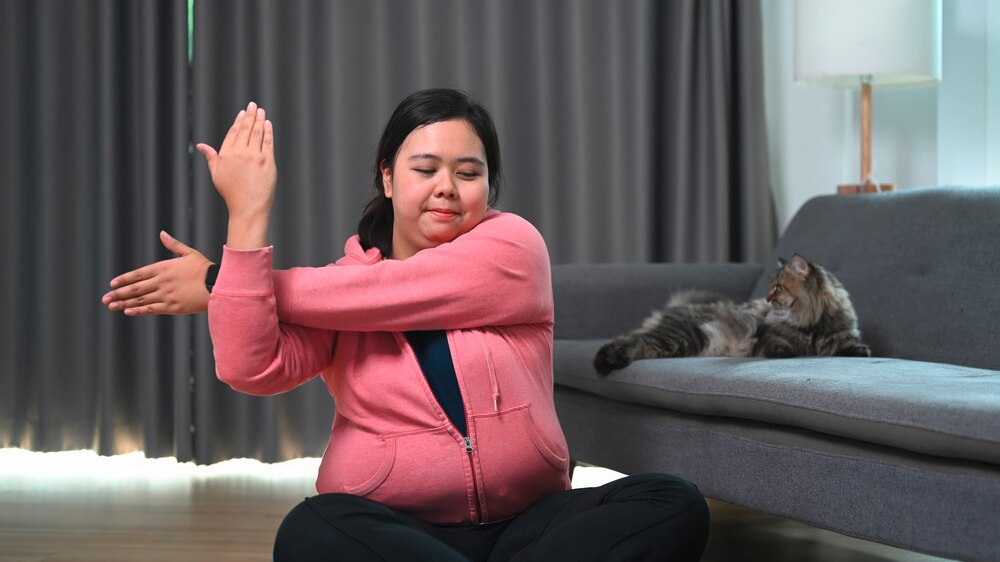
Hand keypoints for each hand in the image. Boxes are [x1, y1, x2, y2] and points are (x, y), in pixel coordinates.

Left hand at [102, 231, 212, 315]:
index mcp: (164, 267)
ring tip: (111, 306)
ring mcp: (166, 295)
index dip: (124, 279)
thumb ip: (173, 245)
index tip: (112, 284)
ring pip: (140, 299)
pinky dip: (138, 310)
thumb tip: (162, 233)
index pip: (138, 274)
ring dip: (124, 302)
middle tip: (105, 298)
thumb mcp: (189, 253)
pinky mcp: (172, 306)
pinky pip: (151, 309)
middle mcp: (161, 281)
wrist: (217, 284)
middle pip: (135, 288)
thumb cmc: (204, 268)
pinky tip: (128, 311)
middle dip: (118, 293)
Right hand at [196, 101, 275, 222]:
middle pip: (246, 129)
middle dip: (250, 115)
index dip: (238, 121)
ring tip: (261, 110)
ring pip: (258, 132)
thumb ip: (211, 157)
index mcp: (226, 155)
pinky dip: (268, 131)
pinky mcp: (268, 161)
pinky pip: (268, 142)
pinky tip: (267, 123)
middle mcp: (240, 153)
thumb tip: (200, 145)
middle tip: (253, 105)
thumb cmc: (232, 193)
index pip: (233, 132)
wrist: (248, 208)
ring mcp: (255, 156)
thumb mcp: (217, 174)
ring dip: (259, 119)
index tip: (243, 113)